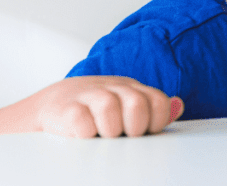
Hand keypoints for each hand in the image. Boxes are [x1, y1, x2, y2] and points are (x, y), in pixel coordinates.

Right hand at [0, 76, 184, 138]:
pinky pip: (81, 121)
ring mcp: (87, 95)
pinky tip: (82, 136)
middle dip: (134, 127)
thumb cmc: (94, 114)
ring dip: (109, 130)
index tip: (143, 135)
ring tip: (101, 137)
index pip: (156, 102)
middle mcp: (112, 88)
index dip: (154, 122)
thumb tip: (178, 105)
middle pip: (137, 104)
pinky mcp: (63, 108)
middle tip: (122, 137)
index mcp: (131, 89)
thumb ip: (152, 110)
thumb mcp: (125, 109)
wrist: (48, 108)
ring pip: (110, 108)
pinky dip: (85, 132)